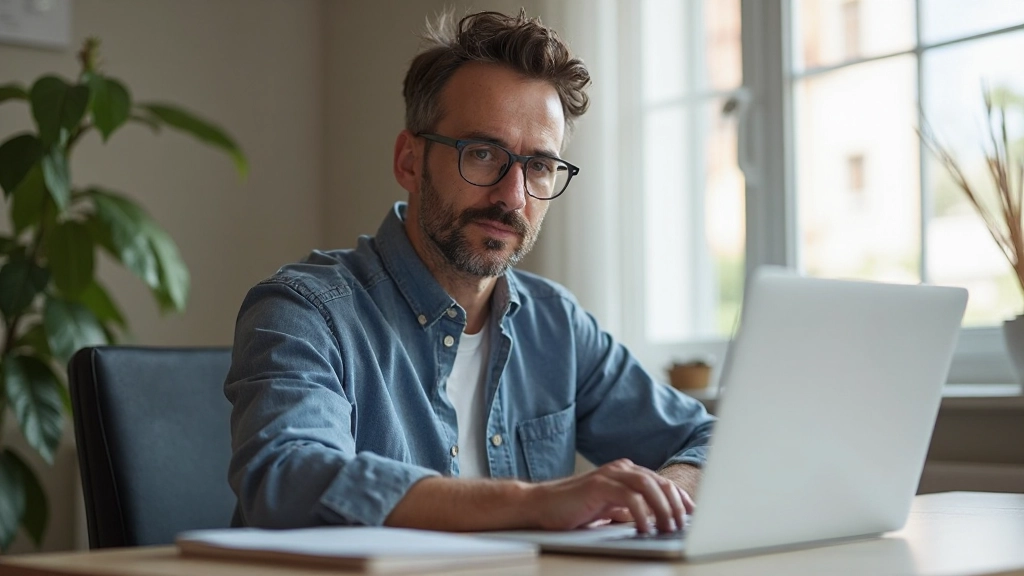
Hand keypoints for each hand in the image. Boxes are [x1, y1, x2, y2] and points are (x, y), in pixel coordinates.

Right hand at [526, 458, 692, 533]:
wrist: (540, 505)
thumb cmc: (573, 510)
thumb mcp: (609, 510)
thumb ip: (630, 510)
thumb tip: (658, 522)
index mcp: (625, 473)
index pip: (661, 482)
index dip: (679, 498)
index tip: (692, 515)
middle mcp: (620, 469)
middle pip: (659, 482)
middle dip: (675, 504)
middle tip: (683, 525)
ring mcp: (608, 475)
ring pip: (647, 485)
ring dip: (662, 507)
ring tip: (669, 527)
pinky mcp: (597, 485)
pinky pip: (628, 497)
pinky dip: (641, 513)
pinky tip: (644, 528)